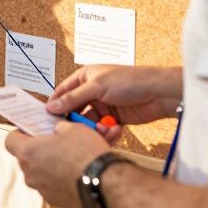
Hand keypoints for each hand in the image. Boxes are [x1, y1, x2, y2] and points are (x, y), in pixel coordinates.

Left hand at [5, 122, 109, 207]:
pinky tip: (77, 173)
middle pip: (27, 158)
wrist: (105, 185)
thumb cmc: (87, 155)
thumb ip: (59, 128)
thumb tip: (58, 129)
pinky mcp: (55, 202)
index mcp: (28, 153)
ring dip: (52, 165)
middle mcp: (30, 174)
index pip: (10, 140)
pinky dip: (61, 180)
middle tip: (56, 143)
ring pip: (41, 173)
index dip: (20, 133)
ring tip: (71, 158)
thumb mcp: (74, 128)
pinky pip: (53, 186)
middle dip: (40, 150)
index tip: (32, 130)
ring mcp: (42, 190)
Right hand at [48, 65, 182, 141]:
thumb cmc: (131, 81)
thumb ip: (73, 98)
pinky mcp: (113, 118)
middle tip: (71, 130)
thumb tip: (51, 106)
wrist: (160, 94)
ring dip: (92, 127)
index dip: (55, 104)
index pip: (63, 91)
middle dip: (74, 119)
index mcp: (85, 77)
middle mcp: (92, 91)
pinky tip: (114, 129)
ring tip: (103, 128)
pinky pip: (101, 128)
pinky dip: (105, 131)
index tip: (47, 118)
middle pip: (73, 109)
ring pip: (87, 121)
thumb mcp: (98, 87)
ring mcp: (102, 105)